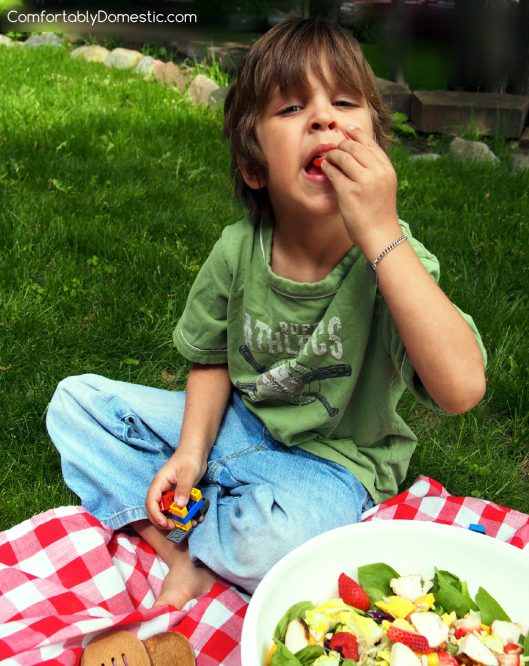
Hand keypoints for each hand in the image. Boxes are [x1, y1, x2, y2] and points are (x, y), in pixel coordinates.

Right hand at [145, 449, 206, 529]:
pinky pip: (180, 508)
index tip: (166, 524)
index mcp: (159, 483)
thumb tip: (179, 505)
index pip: (151, 502)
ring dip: (178, 519)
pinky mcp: (179, 495)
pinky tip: (197, 517)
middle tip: (176, 526)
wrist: (197, 451)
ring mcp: (170, 493)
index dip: (156, 515)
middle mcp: (162, 490)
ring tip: (190, 523)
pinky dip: (187, 514)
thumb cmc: (190, 458)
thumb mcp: (188, 473)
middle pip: (157, 510)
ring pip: (169, 511)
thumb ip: (183, 488)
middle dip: (164, 520)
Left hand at [320, 126, 400, 257]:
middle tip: (334, 151)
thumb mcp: (384, 185)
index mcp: (386, 168)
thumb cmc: (379, 212)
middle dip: (341, 146)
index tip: (346, 129)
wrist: (381, 235)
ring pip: (342, 156)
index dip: (356, 133)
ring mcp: (364, 181)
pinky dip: (327, 167)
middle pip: (354, 146)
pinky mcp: (350, 192)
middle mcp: (377, 172)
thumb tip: (355, 150)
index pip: (369, 143)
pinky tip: (324, 168)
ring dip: (331, 156)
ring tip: (327, 160)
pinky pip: (333, 172)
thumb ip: (374, 168)